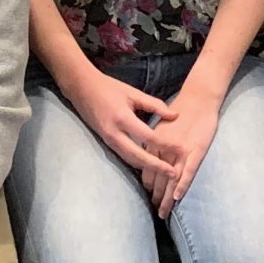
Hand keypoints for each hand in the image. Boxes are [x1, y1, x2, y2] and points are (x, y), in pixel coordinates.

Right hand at [68, 67, 175, 184]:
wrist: (83, 89)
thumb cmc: (109, 88)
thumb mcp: (133, 93)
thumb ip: (155, 105)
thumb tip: (175, 116)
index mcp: (123, 118)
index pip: (148, 136)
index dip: (165, 144)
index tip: (181, 150)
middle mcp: (115, 134)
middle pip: (138, 156)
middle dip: (157, 167)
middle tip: (174, 174)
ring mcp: (109, 141)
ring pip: (130, 160)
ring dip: (147, 168)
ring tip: (164, 174)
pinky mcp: (106, 143)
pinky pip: (124, 156)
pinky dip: (137, 162)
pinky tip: (149, 165)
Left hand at [145, 78, 224, 215]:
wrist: (198, 98)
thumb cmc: (181, 113)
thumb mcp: (162, 127)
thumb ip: (155, 143)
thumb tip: (148, 159)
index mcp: (155, 143)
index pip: (148, 170)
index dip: (149, 185)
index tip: (150, 197)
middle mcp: (165, 149)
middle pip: (158, 178)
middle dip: (157, 197)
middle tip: (157, 213)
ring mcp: (181, 150)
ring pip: (171, 179)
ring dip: (166, 198)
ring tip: (163, 213)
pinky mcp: (196, 150)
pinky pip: (188, 171)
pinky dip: (182, 184)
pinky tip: (177, 197)